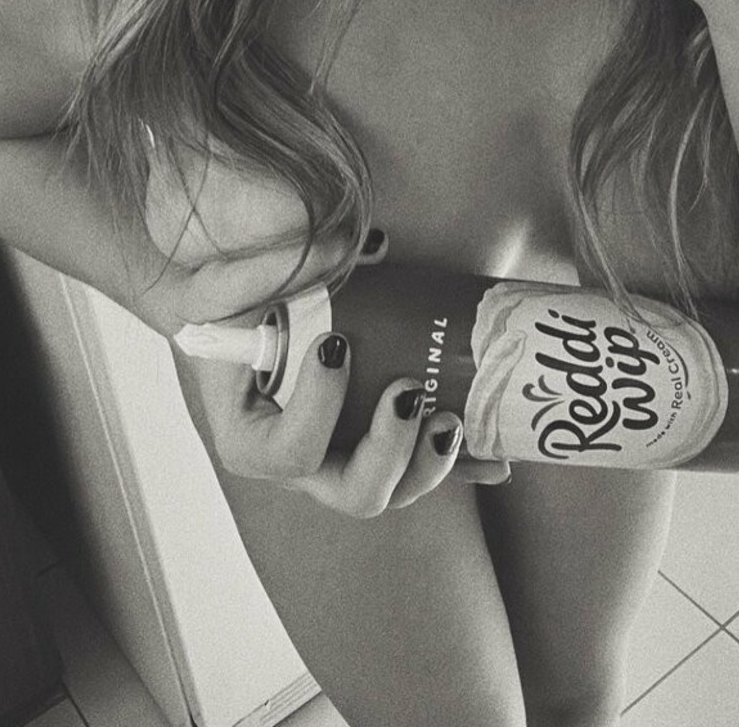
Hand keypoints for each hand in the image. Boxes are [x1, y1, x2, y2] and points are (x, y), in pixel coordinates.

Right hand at [142, 136, 511, 513]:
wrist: (272, 292)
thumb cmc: (246, 290)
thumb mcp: (239, 274)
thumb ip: (272, 262)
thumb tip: (367, 248)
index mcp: (251, 430)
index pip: (281, 453)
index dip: (314, 413)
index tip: (337, 344)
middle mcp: (304, 454)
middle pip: (350, 490)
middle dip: (389, 452)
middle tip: (408, 390)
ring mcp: (348, 452)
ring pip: (394, 488)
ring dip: (429, 464)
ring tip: (450, 418)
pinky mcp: (385, 438)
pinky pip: (426, 464)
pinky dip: (465, 465)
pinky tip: (498, 462)